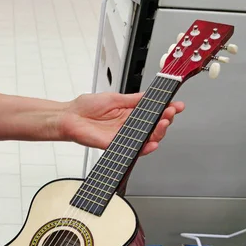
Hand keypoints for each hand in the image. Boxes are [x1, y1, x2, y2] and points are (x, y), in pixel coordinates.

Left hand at [59, 92, 183, 154]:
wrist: (70, 117)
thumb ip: (133, 100)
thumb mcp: (114, 98)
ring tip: (163, 123)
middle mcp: (128, 127)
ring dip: (158, 132)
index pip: (152, 113)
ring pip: (146, 139)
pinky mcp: (115, 145)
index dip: (166, 110)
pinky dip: (144, 148)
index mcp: (129, 114)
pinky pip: (133, 150)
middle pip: (153, 127)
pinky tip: (152, 143)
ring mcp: (123, 137)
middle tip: (170, 113)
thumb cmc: (86, 108)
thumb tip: (150, 96)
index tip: (176, 105)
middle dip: (165, 120)